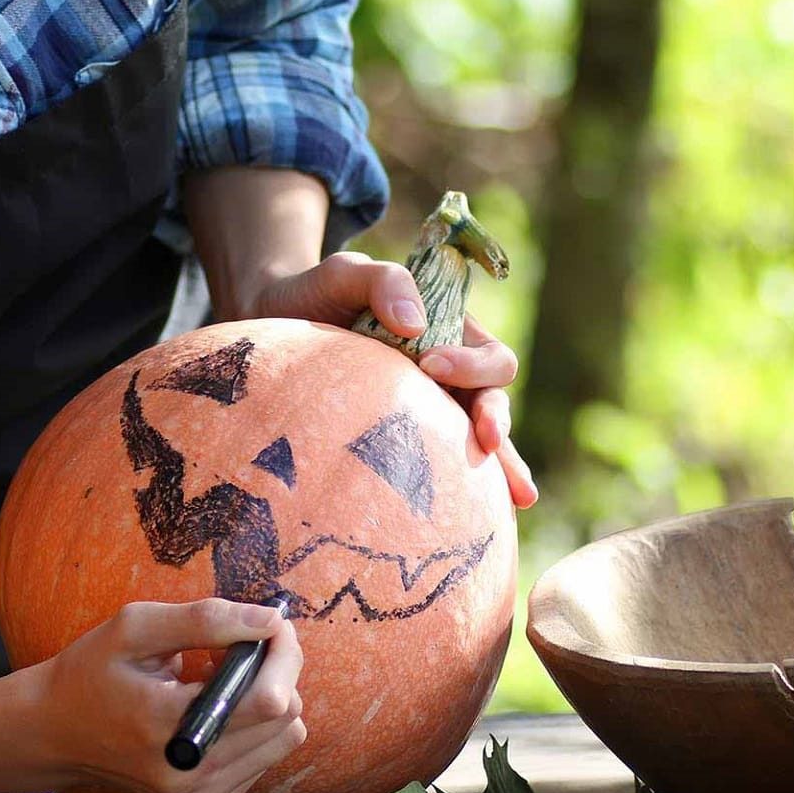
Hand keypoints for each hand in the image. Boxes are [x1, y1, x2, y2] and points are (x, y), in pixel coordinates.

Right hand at [38, 598, 305, 792]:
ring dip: (268, 698)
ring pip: (286, 736)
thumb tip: (271, 619)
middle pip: (285, 717)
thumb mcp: (135, 629)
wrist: (56, 733)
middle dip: (278, 670)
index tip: (270, 625)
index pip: (269, 699)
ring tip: (222, 680)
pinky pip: (267, 754)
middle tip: (245, 645)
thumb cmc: (92, 672)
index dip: (282, 654)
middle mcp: (190, 774)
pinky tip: (214, 709)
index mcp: (170, 727)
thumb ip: (206, 620)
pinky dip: (253, 725)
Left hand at [245, 252, 538, 509]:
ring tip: (520, 497)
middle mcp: (450, 376)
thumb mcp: (344, 274)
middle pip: (493, 400)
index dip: (469, 363)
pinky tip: (482, 518)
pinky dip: (468, 491)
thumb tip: (416, 325)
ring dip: (503, 467)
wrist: (274, 326)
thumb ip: (383, 281)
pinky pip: (444, 467)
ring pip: (478, 442)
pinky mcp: (406, 442)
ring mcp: (430, 411)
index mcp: (451, 334)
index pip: (487, 354)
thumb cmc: (316, 295)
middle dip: (495, 419)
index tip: (428, 363)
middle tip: (486, 437)